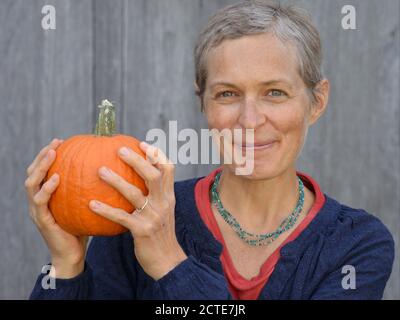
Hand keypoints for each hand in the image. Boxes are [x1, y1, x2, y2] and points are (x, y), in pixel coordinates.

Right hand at [25, 138, 87, 278]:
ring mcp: (37, 210)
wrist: (72, 254)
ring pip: (31, 184)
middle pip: (33, 172)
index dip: (48, 155)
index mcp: (47, 196)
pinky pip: (40, 201)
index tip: (61, 141)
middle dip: (42, 155)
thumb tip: (109, 170)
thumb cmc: (82, 228)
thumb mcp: (85, 205)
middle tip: (56, 143)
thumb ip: (88, 189)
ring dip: (41, 167)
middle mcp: (38, 200)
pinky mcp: (42, 220)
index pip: (43, 171)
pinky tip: (56, 179)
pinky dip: (46, 188)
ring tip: (52, 154)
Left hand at [89, 142, 186, 279]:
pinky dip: (105, 210)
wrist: (167, 261)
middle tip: (119, 149)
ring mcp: (153, 216)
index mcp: (169, 196)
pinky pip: (121, 217)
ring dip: (116, 181)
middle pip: (153, 176)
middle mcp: (163, 203)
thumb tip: (139, 181)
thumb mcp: (163, 212)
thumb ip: (155, 196)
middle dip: (137, 160)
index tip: (142, 143)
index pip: (168, 170)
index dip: (157, 155)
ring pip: (135, 194)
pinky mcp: (142, 231)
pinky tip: (90, 204)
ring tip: (100, 170)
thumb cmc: (161, 234)